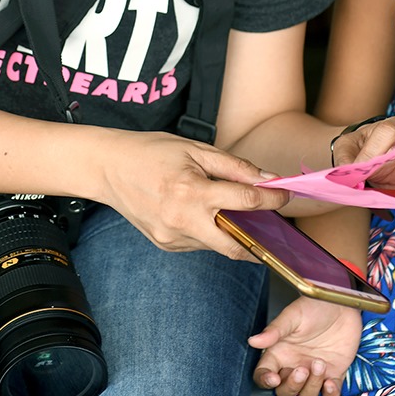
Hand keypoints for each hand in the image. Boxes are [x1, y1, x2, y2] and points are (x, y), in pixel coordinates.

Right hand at [95, 129, 289, 258]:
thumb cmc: (152, 152)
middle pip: (237, 246)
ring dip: (231, 232)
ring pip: (217, 244)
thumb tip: (267, 180)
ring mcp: (172, 238)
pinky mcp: (166, 245)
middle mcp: (183, 221)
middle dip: (259, 241)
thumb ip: (235, 167)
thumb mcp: (196, 149)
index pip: (246, 201)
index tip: (285, 196)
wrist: (108, 167)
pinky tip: (201, 213)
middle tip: (272, 228)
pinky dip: (209, 231)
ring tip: (230, 210)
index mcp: (193, 192)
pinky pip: (199, 243)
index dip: (273, 199)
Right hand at [250, 296, 360, 395]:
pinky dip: (329, 394)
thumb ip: (274, 331)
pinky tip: (331, 381)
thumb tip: (253, 341)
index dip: (265, 380)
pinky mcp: (333, 374)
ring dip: (312, 385)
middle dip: (292, 385)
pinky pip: (329, 395)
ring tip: (320, 363)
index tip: (274, 378)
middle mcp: (294, 364)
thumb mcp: (293, 316)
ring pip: (306, 394)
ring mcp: (313, 372)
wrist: (343, 304)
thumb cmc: (316, 306)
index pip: (264, 374)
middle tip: (302, 369)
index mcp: (279, 352)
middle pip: (284, 390)